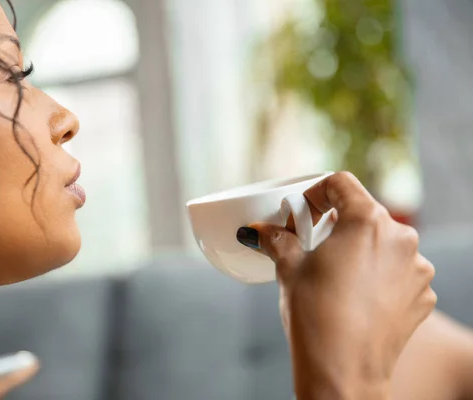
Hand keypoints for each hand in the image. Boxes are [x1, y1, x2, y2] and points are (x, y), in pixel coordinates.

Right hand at [244, 172, 435, 399]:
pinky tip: (354, 297)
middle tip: (310, 245)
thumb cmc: (316, 316)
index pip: (341, 183)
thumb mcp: (289, 269)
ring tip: (333, 276)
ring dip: (357, 251)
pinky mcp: (421, 296)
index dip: (315, 193)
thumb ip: (276, 239)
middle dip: (334, 225)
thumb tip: (258, 230)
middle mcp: (401, 239)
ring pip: (382, 244)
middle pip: (363, 214)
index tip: (301, 214)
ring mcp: (416, 269)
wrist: (343, 373)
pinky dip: (375, 277)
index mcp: (368, 222)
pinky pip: (396, 273)